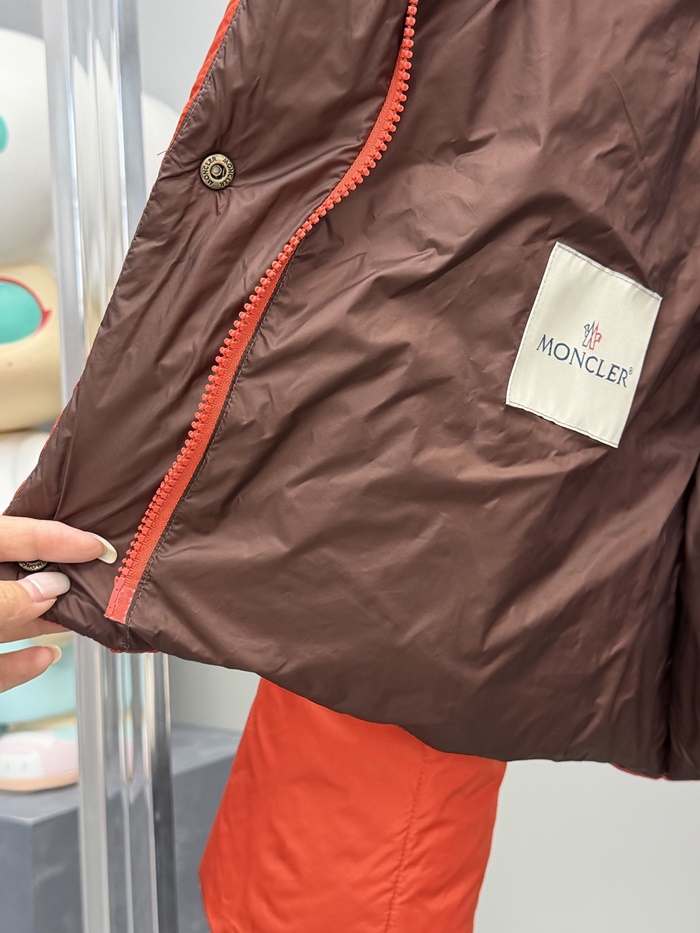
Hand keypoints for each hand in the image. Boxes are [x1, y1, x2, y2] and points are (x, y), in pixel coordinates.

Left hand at [0, 516, 115, 692]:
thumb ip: (7, 600)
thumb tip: (48, 589)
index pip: (14, 533)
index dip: (58, 537)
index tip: (97, 546)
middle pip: (17, 575)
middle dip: (56, 578)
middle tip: (95, 577)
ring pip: (10, 617)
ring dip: (44, 620)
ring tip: (79, 616)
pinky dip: (21, 663)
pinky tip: (42, 658)